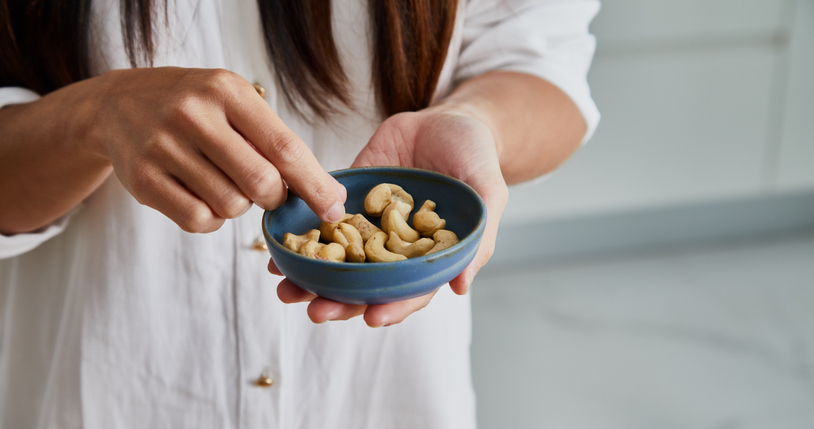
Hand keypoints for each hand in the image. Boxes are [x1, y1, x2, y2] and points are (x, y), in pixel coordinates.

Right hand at [87, 67, 345, 231]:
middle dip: (275, 197)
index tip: (334, 207)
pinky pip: (198, 221)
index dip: (315, 184)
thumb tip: (325, 192)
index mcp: (226, 91)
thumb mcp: (233, 101)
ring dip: (239, 206)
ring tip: (224, 182)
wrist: (117, 105)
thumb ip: (273, 140)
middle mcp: (192, 115)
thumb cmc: (194, 107)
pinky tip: (202, 195)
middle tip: (269, 191)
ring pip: (230, 206)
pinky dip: (211, 219)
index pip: (283, 147)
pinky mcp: (142, 180)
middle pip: (260, 183)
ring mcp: (162, 147)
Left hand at [272, 109, 507, 326]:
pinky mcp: (350, 196)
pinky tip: (277, 246)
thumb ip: (478, 238)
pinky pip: (321, 220)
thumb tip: (460, 287)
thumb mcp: (488, 193)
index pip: (409, 291)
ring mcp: (370, 223)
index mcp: (427, 255)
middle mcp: (395, 247)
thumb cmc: (477, 157)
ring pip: (337, 259)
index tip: (371, 318)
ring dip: (310, 277)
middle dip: (339, 300)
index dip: (392, 307)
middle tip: (315, 311)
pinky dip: (301, 235)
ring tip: (284, 288)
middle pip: (365, 284)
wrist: (450, 117)